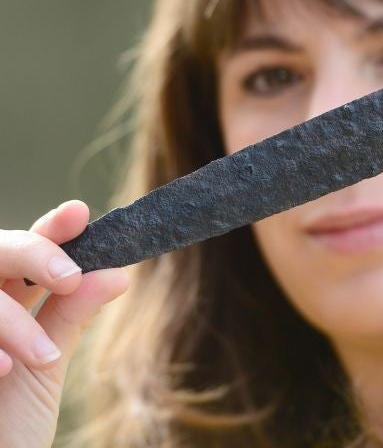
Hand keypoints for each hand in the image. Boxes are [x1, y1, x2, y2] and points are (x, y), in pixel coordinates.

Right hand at [0, 200, 129, 447]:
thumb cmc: (9, 423)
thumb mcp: (43, 368)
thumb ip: (69, 317)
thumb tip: (117, 273)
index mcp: (4, 304)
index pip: (24, 251)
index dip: (50, 228)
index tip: (79, 213)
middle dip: (31, 253)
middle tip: (69, 277)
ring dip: (9, 318)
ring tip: (42, 357)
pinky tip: (1, 370)